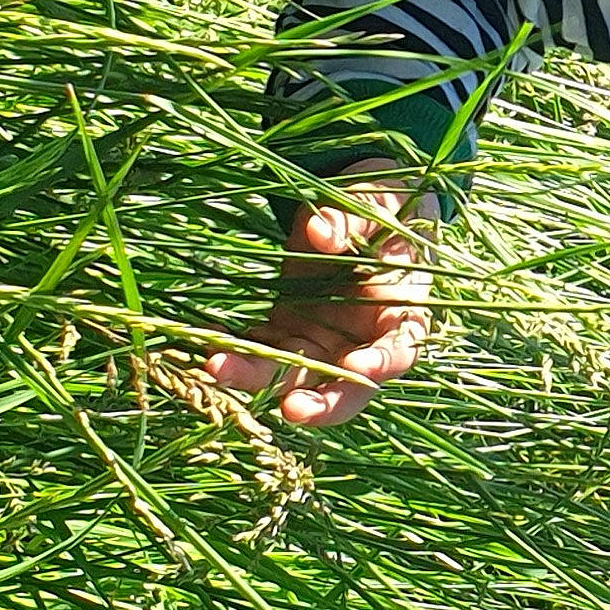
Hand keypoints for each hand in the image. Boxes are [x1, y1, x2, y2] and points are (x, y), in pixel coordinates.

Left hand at [205, 158, 439, 426]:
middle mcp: (362, 339)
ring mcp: (322, 340)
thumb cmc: (383, 202)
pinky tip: (208, 345)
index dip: (381, 364)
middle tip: (290, 410)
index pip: (399, 349)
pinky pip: (262, 352)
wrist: (359, 204)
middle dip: (319, 404)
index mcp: (401, 310)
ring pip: (293, 376)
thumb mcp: (377, 200)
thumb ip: (353, 218)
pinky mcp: (288, 331)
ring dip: (258, 378)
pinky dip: (237, 353)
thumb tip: (320, 233)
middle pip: (345, 386)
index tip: (357, 368)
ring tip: (218, 366)